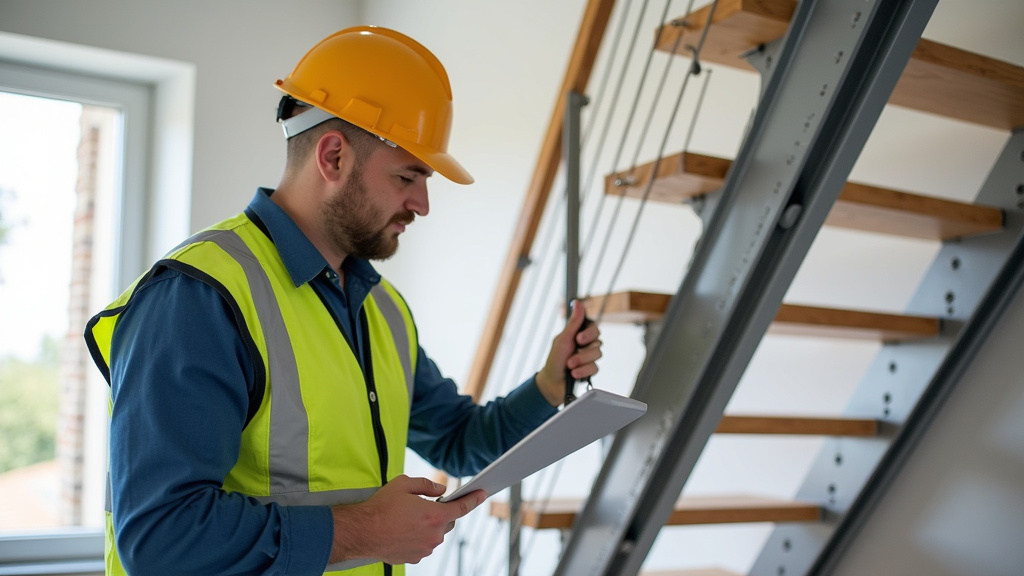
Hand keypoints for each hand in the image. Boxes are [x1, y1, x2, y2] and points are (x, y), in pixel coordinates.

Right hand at [329, 475, 484, 564]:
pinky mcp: (415, 557)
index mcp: (434, 515)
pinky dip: (418, 537)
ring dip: (428, 526)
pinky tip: (403, 530)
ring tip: (409, 518)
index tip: (482, 494)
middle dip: (442, 513)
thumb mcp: (404, 484)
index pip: (462, 507)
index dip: (474, 499)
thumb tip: (440, 489)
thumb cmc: (381, 507)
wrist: (361, 532)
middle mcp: (433, 535)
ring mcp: (425, 548)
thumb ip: (426, 485)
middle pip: (448, 522)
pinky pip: (423, 545)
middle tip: (427, 505)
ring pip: (435, 535)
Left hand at [535, 300, 601, 405]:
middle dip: (583, 351)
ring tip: (570, 366)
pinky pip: (595, 368)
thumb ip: (573, 323)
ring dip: (581, 361)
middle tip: (571, 356)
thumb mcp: (563, 340)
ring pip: (598, 355)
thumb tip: (578, 302)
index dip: (589, 333)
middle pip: (598, 342)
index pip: (594, 328)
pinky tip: (574, 374)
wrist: (552, 383)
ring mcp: (589, 358)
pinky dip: (583, 371)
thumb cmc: (554, 359)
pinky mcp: (591, 370)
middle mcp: (586, 345)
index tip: (579, 339)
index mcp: (579, 335)